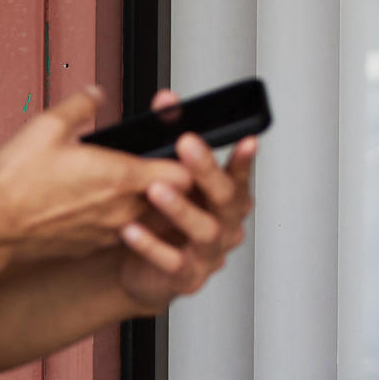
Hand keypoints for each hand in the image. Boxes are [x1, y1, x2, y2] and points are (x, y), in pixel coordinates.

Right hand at [0, 85, 195, 269]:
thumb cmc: (17, 185)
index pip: (183, 175)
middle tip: (159, 161)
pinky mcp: (91, 246)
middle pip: (169, 197)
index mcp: (120, 177)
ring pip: (145, 216)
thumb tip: (95, 93)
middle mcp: (122, 209)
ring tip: (127, 182)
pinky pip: (120, 231)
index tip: (182, 148)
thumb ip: (80, 105)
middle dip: (168, 179)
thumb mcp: (48, 126)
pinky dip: (120, 217)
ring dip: (145, 200)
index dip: (188, 161)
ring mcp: (108, 232)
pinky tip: (99, 203)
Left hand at [113, 89, 256, 311]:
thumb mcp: (170, 176)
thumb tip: (166, 101)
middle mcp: (225, 225)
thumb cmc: (163, 219)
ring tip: (156, 189)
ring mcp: (209, 253)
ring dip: (180, 207)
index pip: (240, 174)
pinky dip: (151, 245)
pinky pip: (173, 261)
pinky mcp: (187, 277)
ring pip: (204, 230)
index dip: (245, 159)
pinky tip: (132, 230)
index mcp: (226, 198)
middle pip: (226, 198)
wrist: (143, 271)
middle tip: (187, 144)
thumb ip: (172, 135)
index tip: (246, 140)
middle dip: (207, 170)